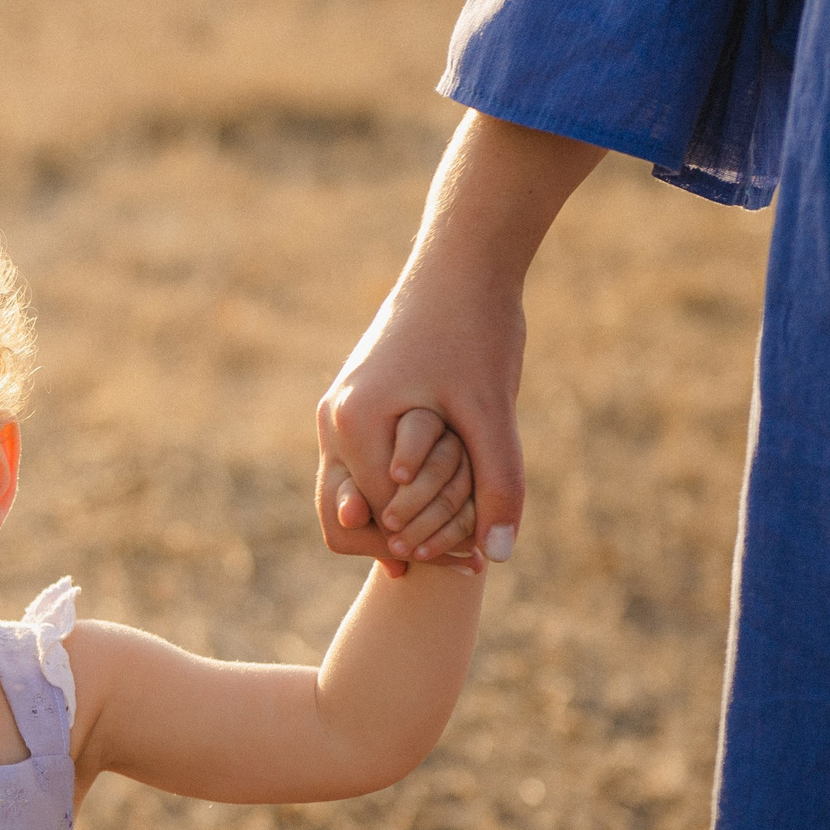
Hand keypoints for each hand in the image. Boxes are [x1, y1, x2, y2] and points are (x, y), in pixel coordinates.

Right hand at [315, 111, 600, 569]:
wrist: (461, 263)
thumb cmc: (476, 330)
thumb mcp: (493, 413)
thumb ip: (498, 484)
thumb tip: (497, 559)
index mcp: (354, 424)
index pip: (378, 519)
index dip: (428, 548)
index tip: (472, 567)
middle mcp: (332, 421)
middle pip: (348, 519)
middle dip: (406, 541)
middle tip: (465, 563)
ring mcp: (337, 413)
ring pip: (354, 496)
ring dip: (402, 517)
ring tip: (457, 540)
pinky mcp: (354, 404)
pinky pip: (365, 468)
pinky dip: (401, 490)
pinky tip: (446, 502)